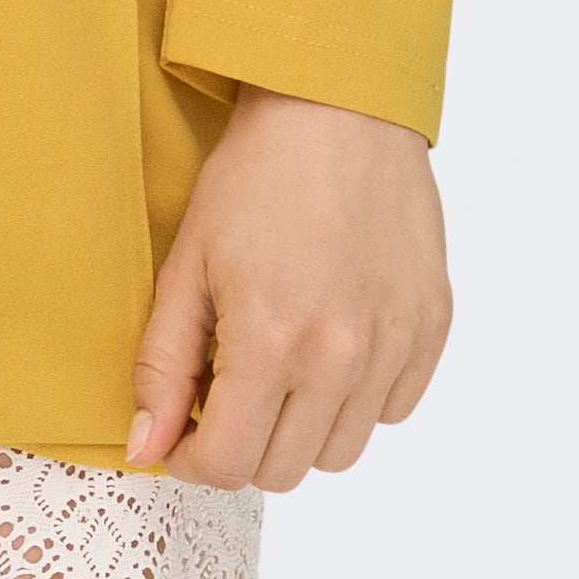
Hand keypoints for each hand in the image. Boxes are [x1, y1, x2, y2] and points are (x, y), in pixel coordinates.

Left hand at [127, 85, 450, 490]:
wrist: (337, 106)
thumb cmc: (254, 176)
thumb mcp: (186, 265)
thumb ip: (161, 366)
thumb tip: (145, 449)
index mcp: (271, 343)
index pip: (228, 465)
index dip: (192, 457)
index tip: (184, 426)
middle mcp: (342, 358)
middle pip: (285, 472)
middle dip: (244, 444)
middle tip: (228, 386)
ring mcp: (395, 346)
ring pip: (341, 452)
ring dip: (302, 427)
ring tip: (282, 360)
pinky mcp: (433, 328)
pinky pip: (393, 409)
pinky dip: (359, 397)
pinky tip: (332, 339)